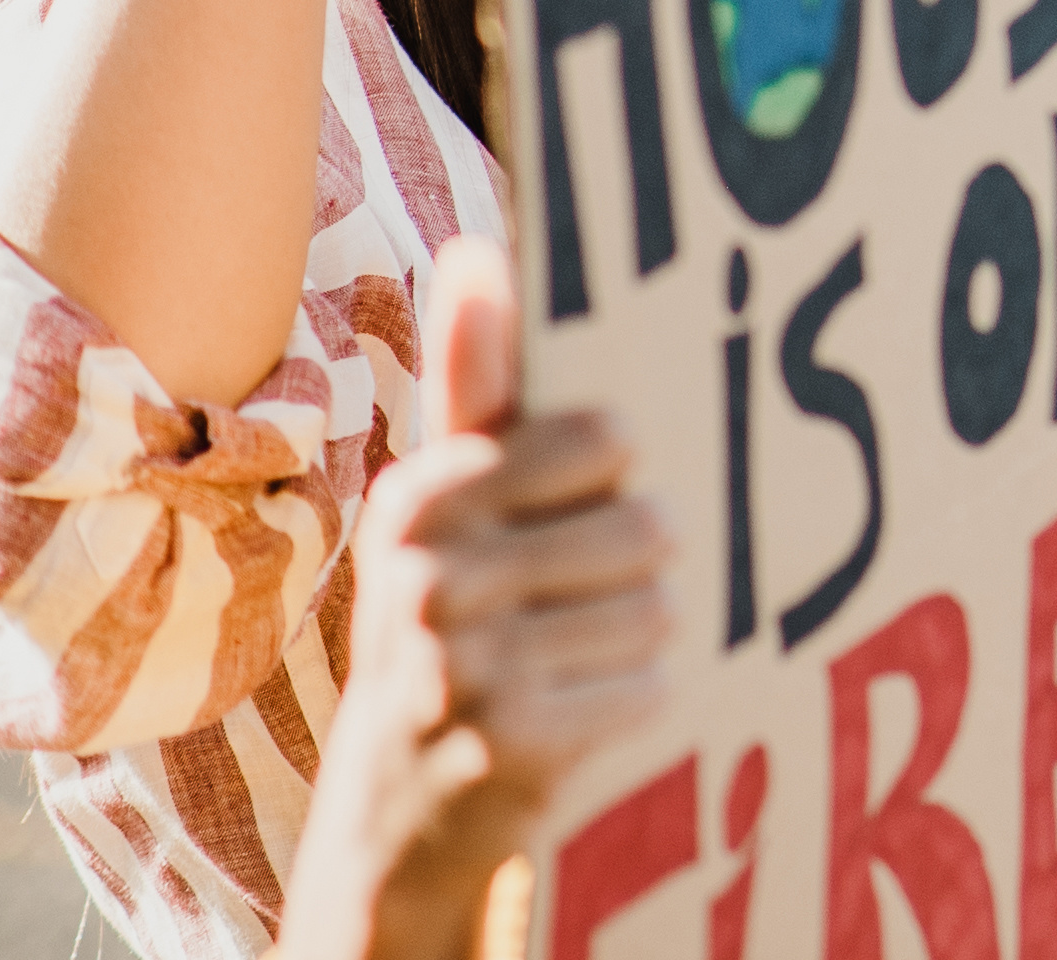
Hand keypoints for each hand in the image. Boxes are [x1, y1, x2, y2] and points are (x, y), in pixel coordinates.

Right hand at [296, 240, 673, 955]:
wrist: (398, 806)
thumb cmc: (455, 620)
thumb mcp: (453, 506)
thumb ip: (478, 381)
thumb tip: (478, 249)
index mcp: (422, 493)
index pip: (607, 437)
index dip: (613, 478)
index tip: (570, 509)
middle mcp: (427, 572)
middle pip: (649, 526)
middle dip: (633, 568)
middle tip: (565, 609)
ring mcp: (462, 662)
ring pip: (659, 607)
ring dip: (637, 640)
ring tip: (564, 663)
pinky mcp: (507, 742)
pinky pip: (652, 686)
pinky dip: (636, 705)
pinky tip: (571, 719)